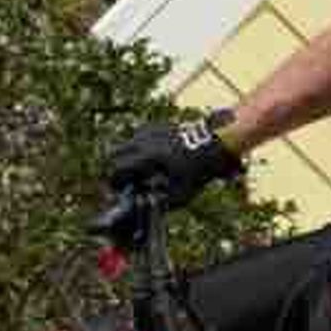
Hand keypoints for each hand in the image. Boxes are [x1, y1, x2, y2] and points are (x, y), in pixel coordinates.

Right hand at [107, 114, 242, 207]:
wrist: (216, 144)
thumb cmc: (200, 170)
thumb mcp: (182, 193)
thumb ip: (160, 202)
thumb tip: (144, 205)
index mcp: (147, 157)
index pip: (116, 170)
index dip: (115, 183)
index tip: (119, 191)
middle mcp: (144, 141)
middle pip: (114, 154)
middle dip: (117, 168)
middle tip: (127, 181)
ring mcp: (149, 130)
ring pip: (125, 144)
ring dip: (128, 158)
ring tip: (142, 170)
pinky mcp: (156, 125)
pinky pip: (138, 137)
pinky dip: (139, 148)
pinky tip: (153, 159)